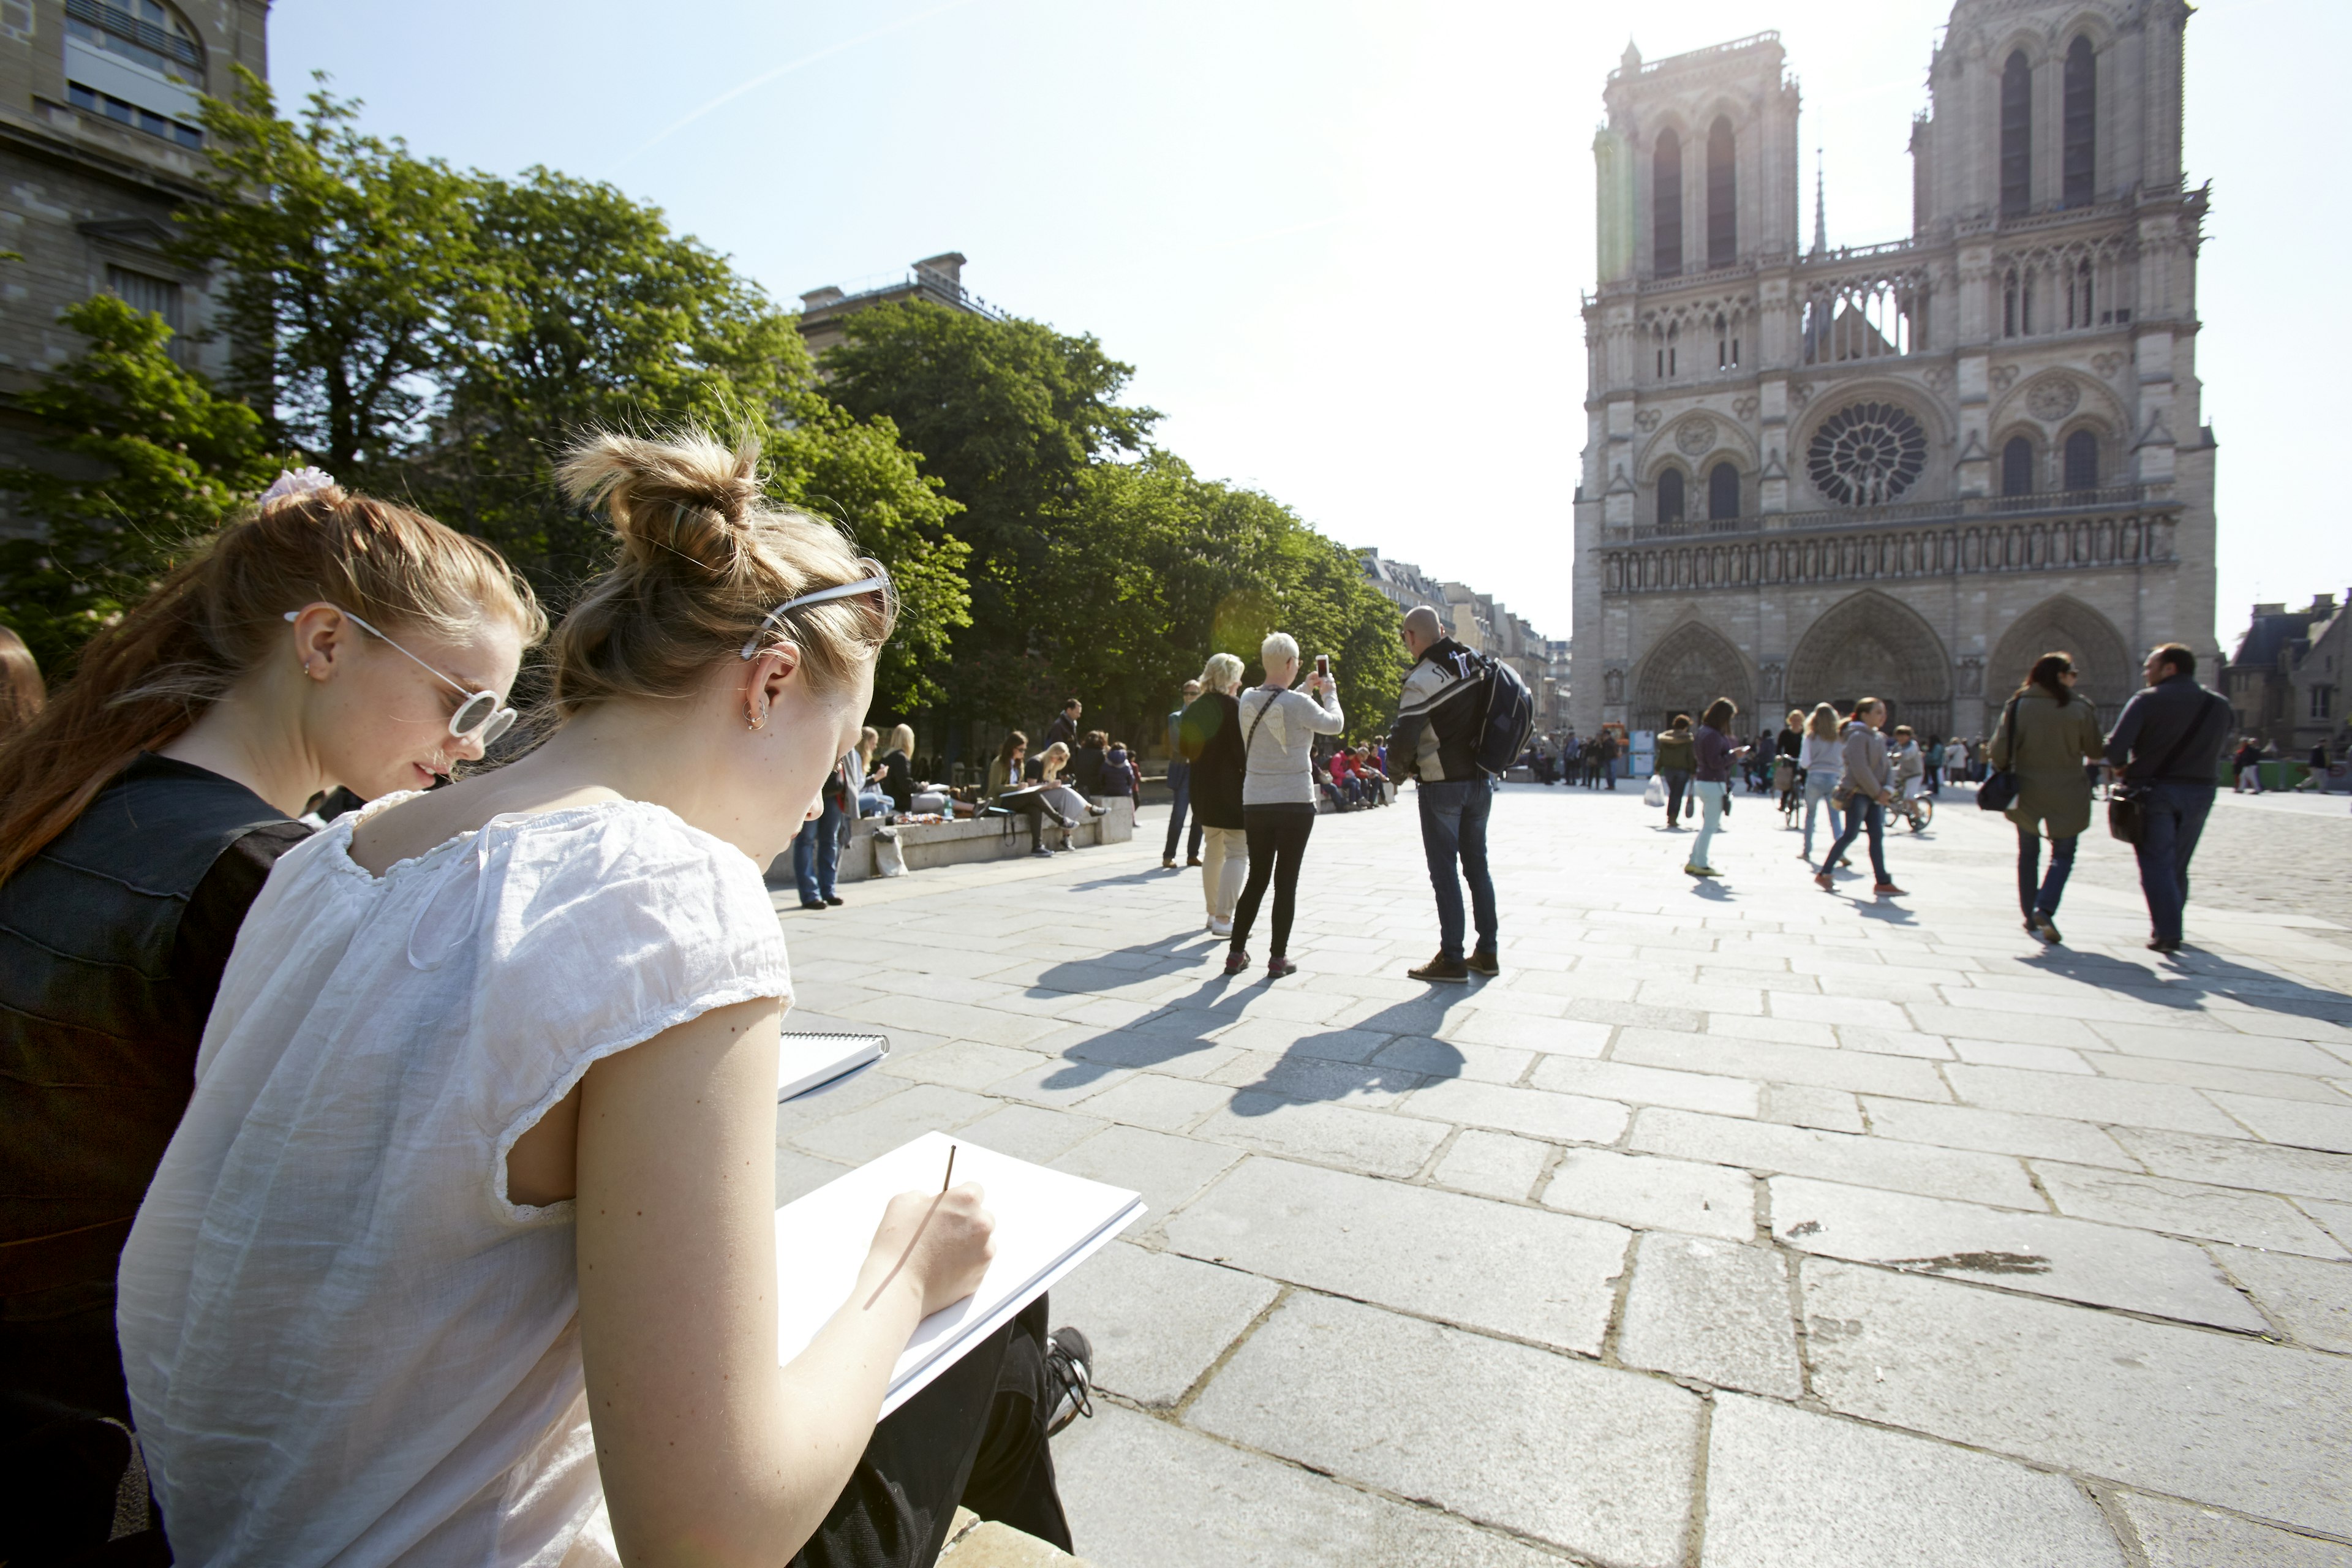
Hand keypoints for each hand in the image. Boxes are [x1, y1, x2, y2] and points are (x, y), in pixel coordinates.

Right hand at [858, 1182, 994, 1317]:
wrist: (897, 1287)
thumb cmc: (897, 1243)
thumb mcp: (902, 1202)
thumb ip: (923, 1196)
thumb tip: (929, 1202)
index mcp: (966, 1200)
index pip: (975, 1190)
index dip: (959, 1199)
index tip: (949, 1208)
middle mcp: (981, 1224)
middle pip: (982, 1217)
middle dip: (967, 1222)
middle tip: (942, 1232)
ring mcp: (983, 1251)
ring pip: (982, 1242)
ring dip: (968, 1244)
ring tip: (941, 1253)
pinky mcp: (980, 1275)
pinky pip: (977, 1264)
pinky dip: (965, 1265)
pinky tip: (943, 1268)